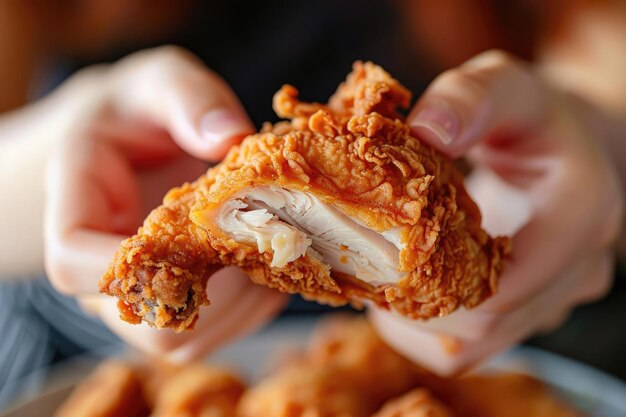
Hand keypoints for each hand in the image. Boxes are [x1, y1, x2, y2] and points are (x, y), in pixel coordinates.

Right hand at [43, 46, 286, 360]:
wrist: (138, 140)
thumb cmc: (141, 111)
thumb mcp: (158, 81)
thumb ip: (188, 98)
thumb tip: (229, 137)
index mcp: (77, 211)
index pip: (75, 266)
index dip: (139, 266)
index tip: (207, 236)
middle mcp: (103, 270)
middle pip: (148, 322)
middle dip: (222, 290)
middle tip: (264, 238)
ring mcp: (142, 294)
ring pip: (186, 342)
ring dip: (245, 303)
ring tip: (271, 247)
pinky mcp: (177, 304)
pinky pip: (214, 334)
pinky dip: (255, 307)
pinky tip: (268, 260)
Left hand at [369, 50, 623, 374]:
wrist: (573, 143)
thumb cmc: (536, 113)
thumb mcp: (504, 85)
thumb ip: (470, 98)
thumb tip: (426, 131)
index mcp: (579, 215)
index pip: (500, 291)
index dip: (429, 292)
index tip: (373, 264)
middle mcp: (578, 268)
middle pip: (484, 328)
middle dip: (414, 310)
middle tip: (363, 273)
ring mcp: (558, 294)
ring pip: (479, 344)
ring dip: (421, 326)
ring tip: (381, 284)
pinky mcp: (536, 304)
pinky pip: (481, 341)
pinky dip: (437, 328)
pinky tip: (409, 291)